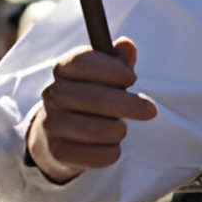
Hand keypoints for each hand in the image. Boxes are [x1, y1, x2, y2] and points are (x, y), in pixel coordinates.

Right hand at [26, 38, 155, 183]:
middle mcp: (53, 95)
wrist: (59, 133)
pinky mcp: (59, 151)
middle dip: (126, 104)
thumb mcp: (103, 75)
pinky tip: (112, 146)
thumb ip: (117, 61)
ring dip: (117, 130)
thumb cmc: (90, 97)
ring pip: (94, 129)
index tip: (131, 78)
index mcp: (63, 69)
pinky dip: (110, 153)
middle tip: (150, 110)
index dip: (111, 69)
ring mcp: (52, 124)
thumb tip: (127, 46)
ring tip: (120, 129)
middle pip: (91, 97)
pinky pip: (93, 155)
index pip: (82, 62)